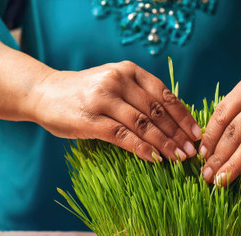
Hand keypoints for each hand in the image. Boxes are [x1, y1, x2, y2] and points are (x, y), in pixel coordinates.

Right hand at [29, 61, 201, 161]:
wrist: (45, 93)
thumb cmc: (86, 92)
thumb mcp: (115, 84)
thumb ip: (140, 96)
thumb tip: (174, 122)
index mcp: (129, 71)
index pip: (165, 95)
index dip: (183, 116)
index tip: (196, 133)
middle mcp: (118, 81)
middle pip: (157, 111)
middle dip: (178, 133)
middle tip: (191, 151)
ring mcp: (104, 100)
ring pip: (144, 125)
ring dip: (165, 144)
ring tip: (179, 158)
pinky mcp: (91, 120)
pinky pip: (124, 137)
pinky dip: (143, 149)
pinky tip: (156, 159)